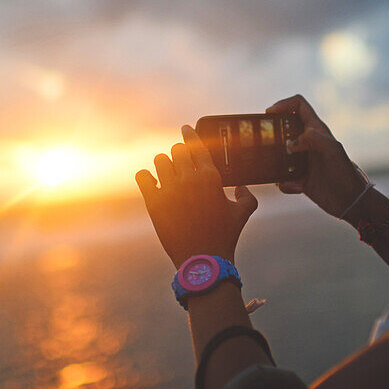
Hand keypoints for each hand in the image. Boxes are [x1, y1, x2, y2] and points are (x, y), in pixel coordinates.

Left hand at [136, 124, 258, 268]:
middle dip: (180, 156)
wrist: (204, 260)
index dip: (190, 134)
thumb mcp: (242, 214)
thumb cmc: (225, 236)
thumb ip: (247, 196)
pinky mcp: (154, 203)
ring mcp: (170, 190)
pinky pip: (142, 177)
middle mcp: (189, 179)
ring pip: (160, 161)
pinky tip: (150, 183)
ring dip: (164, 165)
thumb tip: (242, 188)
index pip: (197, 145)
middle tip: (180, 165)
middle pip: (177, 151)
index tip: (185, 128)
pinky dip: (146, 177)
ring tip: (167, 175)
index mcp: (210, 176)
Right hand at [266, 94, 369, 219]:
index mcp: (316, 131)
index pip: (299, 106)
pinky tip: (296, 187)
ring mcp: (303, 160)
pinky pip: (283, 178)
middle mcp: (308, 143)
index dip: (283, 104)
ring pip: (279, 154)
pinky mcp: (300, 178)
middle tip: (264, 142)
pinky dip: (285, 184)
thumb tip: (291, 143)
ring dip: (275, 163)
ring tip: (278, 170)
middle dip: (272, 134)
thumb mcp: (333, 150)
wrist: (351, 201)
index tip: (269, 113)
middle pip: (284, 128)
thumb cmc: (345, 174)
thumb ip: (313, 138)